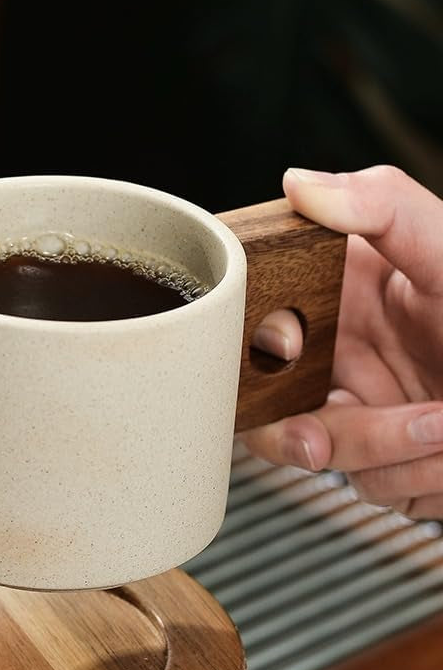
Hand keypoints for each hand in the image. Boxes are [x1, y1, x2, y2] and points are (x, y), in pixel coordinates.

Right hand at [243, 165, 442, 519]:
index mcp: (345, 294)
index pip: (261, 319)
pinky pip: (371, 485)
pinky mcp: (391, 461)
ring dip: (381, 453)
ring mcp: (364, 412)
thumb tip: (302, 184)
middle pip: (269, 404)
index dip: (258, 345)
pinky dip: (412, 474)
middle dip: (294, 433)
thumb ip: (382, 206)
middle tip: (320, 439)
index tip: (288, 348)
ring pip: (320, 454)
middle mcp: (345, 355)